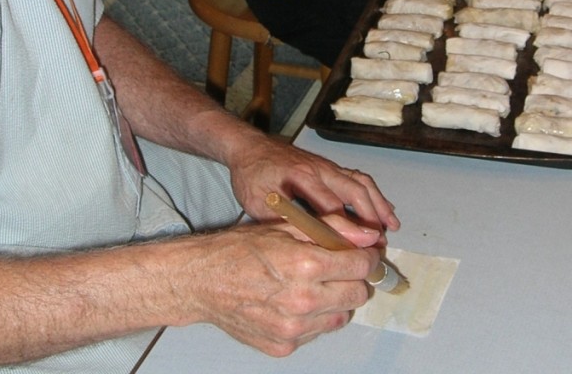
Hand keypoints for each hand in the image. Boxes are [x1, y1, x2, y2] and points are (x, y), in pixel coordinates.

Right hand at [185, 221, 378, 355]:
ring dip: (336, 299)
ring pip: (342, 316)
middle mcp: (303, 301)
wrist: (203, 281)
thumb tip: (368, 235)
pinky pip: (318, 332)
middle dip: (354, 278)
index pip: (362, 266)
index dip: (367, 256)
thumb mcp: (286, 225)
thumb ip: (332, 228)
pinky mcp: (284, 347)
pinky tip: (296, 300)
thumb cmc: (240, 249)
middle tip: (339, 267)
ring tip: (314, 283)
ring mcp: (294, 329)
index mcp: (305, 265)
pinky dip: (315, 317)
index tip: (364, 253)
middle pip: (359, 294)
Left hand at [226, 132, 399, 237]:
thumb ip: (283, 221)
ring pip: (361, 183)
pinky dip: (373, 193)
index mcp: (302, 177)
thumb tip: (307, 246)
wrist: (250, 147)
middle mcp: (320, 169)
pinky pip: (357, 178)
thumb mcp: (259, 203)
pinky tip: (383, 208)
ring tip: (392, 226)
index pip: (331, 207)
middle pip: (355, 192)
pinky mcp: (329, 167)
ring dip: (379, 204)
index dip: (346, 230)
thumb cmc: (252, 176)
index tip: (358, 253)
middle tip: (381, 245)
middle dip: (372, 218)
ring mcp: (327, 166)